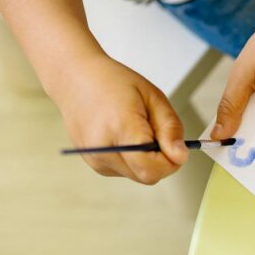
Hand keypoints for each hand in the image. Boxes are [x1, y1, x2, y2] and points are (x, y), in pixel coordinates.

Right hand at [50, 53, 188, 184]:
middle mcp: (103, 149)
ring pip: (138, 176)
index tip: (174, 145)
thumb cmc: (114, 82)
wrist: (74, 78)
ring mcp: (95, 159)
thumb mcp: (153, 97)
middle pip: (147, 176)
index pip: (152, 168)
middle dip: (161, 161)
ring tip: (137, 131)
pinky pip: (125, 171)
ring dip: (147, 160)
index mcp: (120, 128)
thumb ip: (170, 129)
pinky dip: (133, 160)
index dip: (171, 161)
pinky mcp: (93, 163)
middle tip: (156, 133)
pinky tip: (124, 136)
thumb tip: (180, 157)